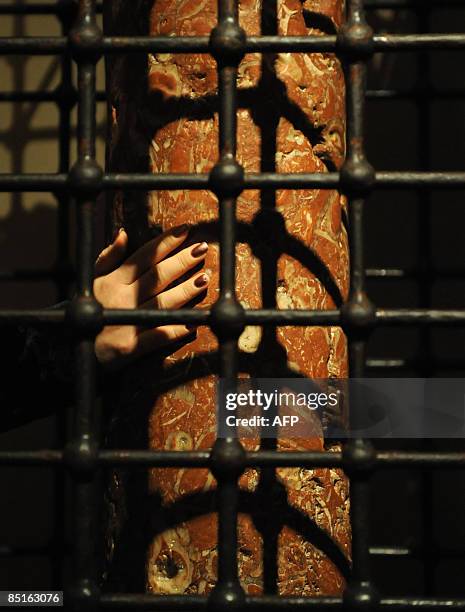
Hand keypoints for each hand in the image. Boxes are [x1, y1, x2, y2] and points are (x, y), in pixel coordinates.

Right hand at [93, 226, 208, 371]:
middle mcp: (122, 298)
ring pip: (162, 303)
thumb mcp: (94, 280)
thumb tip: (123, 233)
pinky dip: (175, 330)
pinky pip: (157, 337)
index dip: (166, 242)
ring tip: (204, 279)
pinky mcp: (130, 348)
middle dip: (182, 261)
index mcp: (114, 280)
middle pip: (157, 276)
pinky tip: (193, 322)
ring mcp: (127, 323)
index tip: (186, 230)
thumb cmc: (92, 309)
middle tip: (203, 249)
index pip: (144, 256)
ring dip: (185, 291)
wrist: (73, 347)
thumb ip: (108, 257)